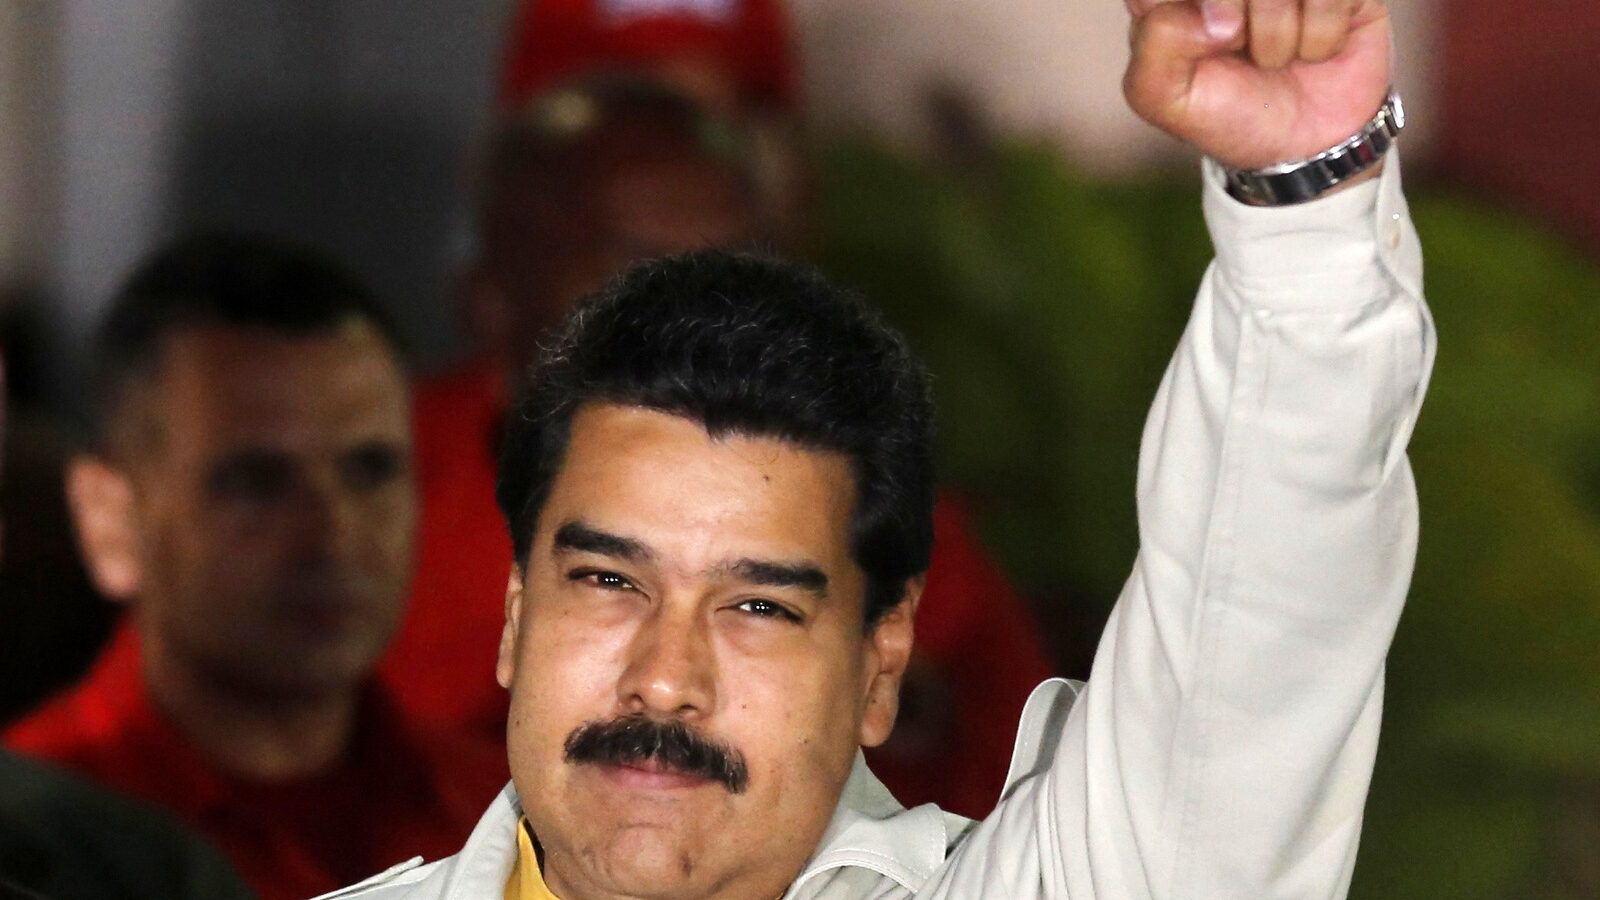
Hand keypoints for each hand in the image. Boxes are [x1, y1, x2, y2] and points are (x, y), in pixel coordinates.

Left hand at [1123, 0, 1390, 169]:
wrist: (1305, 145)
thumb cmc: (1227, 111)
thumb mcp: (1165, 97)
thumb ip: (1156, 43)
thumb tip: (1209, 13)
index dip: (1189, 15)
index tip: (1205, 42)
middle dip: (1234, 24)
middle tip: (1238, 46)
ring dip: (1277, 37)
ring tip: (1274, 59)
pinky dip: (1321, 35)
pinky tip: (1312, 49)